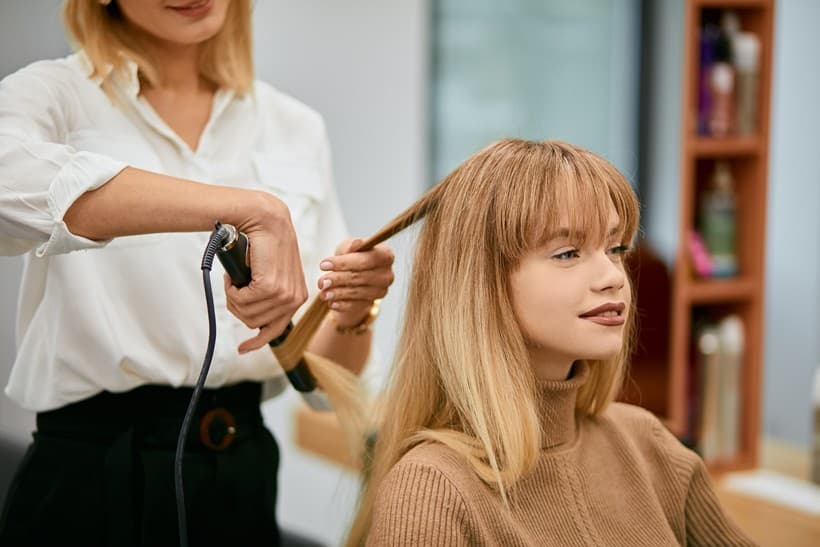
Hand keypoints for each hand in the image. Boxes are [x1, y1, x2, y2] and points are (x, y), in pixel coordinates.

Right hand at [224, 192, 307, 352]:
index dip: (258, 341)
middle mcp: (295, 298)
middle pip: (254, 322)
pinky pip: (242, 301)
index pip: (277, 329)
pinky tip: (232, 276)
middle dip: (237, 309)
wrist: (265, 219)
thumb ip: (267, 295)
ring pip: (246, 313)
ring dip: (233, 297)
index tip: (242, 349)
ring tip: (233, 279)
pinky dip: (231, 290)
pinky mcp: (271, 286)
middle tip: (231, 288)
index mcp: (297, 296)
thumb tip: (251, 318)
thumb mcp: (270, 273)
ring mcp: (284, 293)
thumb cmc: (264, 244)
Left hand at [317, 238, 394, 327]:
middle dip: (338, 279)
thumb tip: (356, 244)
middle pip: (361, 277)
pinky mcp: (371, 303)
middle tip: (321, 281)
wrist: (353, 274)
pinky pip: (355, 306)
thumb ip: (352, 245)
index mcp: (385, 255)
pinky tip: (331, 303)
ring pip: (357, 292)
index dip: (344, 263)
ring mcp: (380, 291)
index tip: (323, 264)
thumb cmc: (352, 256)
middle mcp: (387, 274)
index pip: (366, 260)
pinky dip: (341, 305)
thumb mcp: (350, 247)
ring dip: (337, 293)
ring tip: (323, 293)